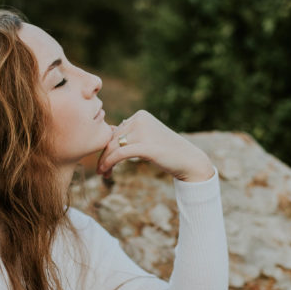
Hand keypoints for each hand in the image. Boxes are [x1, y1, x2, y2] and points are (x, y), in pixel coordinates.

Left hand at [96, 110, 214, 181]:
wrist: (188, 160)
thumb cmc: (166, 151)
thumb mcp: (147, 137)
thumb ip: (130, 133)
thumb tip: (109, 131)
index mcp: (140, 115)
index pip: (115, 131)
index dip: (106, 147)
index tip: (104, 162)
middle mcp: (140, 119)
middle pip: (113, 139)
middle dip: (105, 155)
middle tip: (101, 171)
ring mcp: (143, 132)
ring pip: (114, 147)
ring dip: (105, 162)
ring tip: (103, 174)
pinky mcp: (146, 146)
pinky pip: (120, 154)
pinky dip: (109, 163)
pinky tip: (105, 172)